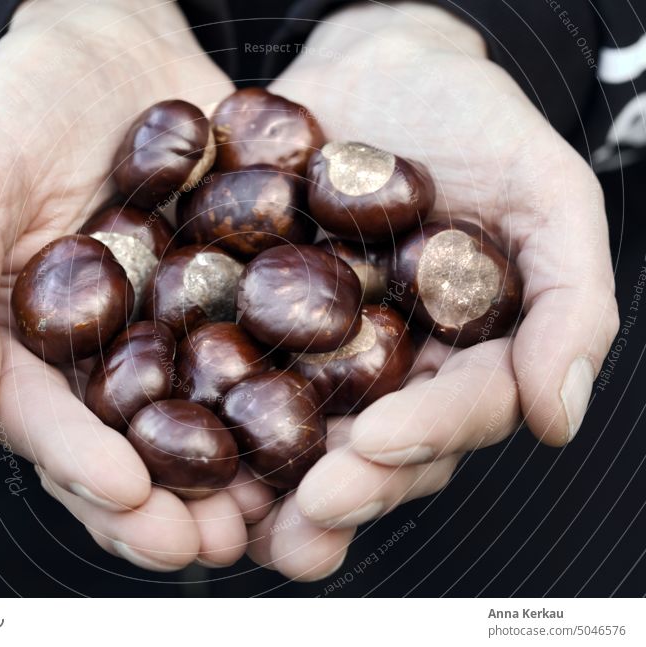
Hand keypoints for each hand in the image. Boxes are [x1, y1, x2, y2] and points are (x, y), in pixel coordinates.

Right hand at [0, 0, 273, 570]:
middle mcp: (114, 356)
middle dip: (168, 504)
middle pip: (137, 447)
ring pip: (210, 421)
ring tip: (273, 514)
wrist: (116, 45)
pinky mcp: (243, 295)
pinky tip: (328, 425)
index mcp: (39, 351)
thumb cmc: (22, 108)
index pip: (53, 429)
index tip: (126, 499)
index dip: (84, 470)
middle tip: (208, 544)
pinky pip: (270, 352)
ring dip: (240, 476)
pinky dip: (296, 393)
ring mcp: (182, 330)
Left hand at [247, 2, 618, 579]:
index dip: (423, 437)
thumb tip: (559, 415)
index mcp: (458, 360)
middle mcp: (383, 373)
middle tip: (306, 513)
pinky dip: (197, 402)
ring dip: (265, 482)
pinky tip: (164, 430)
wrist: (374, 71)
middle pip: (369, 449)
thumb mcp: (543, 192)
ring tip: (235, 518)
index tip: (379, 444)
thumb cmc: (473, 124)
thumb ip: (568, 300)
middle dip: (341, 487)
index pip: (452, 416)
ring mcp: (311, 354)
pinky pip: (220, 367)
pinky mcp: (248, 321)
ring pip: (293, 433)